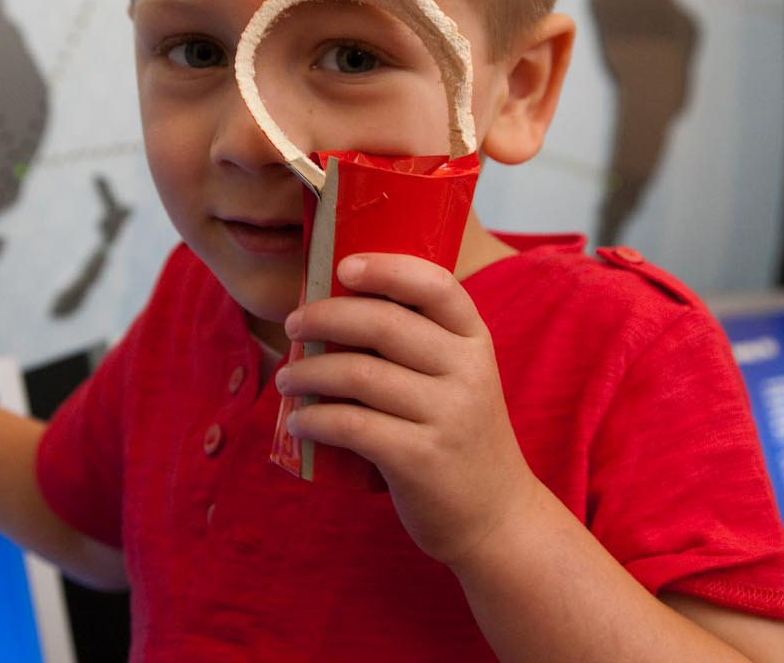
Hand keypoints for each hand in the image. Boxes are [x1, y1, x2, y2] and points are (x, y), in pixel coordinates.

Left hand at [278, 252, 540, 565]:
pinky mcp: (422, 459)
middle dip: (325, 317)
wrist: (496, 516)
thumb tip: (338, 303)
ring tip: (287, 379)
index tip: (342, 267)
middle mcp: (468, 372)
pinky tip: (299, 421)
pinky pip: (353, 426)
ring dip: (309, 371)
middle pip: (384, 324)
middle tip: (293, 324)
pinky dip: (315, 419)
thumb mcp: (460, 378)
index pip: (436, 286)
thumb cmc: (460, 436)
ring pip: (359, 375)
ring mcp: (448, 416)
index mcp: (475, 341)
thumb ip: (420, 343)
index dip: (387, 269)